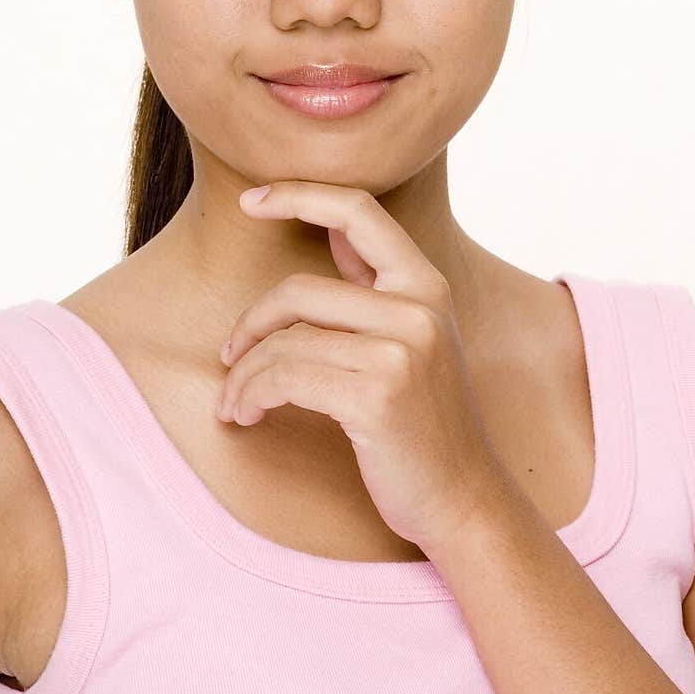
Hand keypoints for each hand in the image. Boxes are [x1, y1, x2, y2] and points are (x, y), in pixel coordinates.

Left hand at [216, 180, 505, 554]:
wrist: (464, 499)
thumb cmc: (425, 422)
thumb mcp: (415, 340)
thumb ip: (375, 287)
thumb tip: (329, 230)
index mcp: (426, 284)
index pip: (359, 210)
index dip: (298, 194)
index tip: (250, 201)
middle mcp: (418, 308)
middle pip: (297, 290)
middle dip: (249, 325)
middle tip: (229, 358)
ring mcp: (400, 351)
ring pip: (283, 342)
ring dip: (244, 376)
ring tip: (235, 403)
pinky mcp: (376, 396)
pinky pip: (283, 380)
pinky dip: (251, 398)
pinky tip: (248, 417)